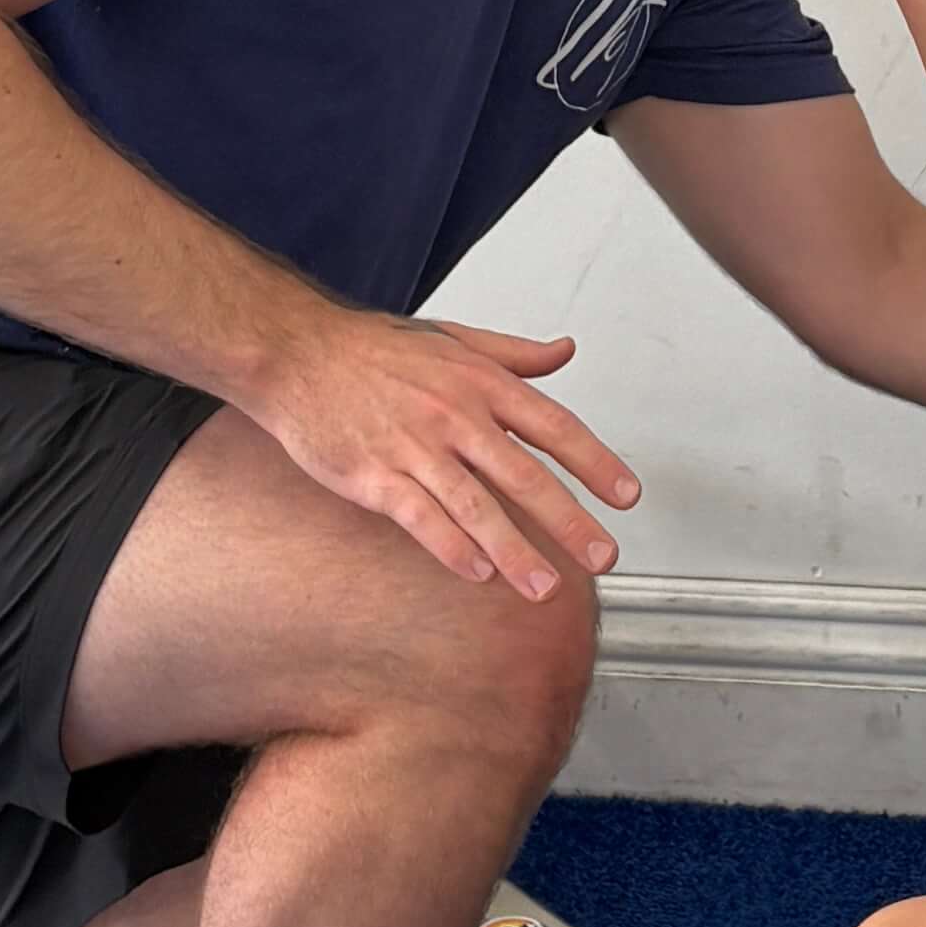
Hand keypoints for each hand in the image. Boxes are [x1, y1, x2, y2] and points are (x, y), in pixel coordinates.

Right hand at [256, 306, 642, 597]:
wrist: (298, 353)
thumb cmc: (375, 349)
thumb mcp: (454, 338)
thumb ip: (515, 353)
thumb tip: (566, 351)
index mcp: (481, 382)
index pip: (554, 426)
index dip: (595, 463)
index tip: (627, 497)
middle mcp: (455, 415)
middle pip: (524, 475)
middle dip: (568, 521)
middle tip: (604, 557)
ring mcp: (414, 448)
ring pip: (475, 507)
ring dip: (514, 551)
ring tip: (544, 587)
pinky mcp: (374, 476)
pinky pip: (421, 518)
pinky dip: (451, 547)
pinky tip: (478, 573)